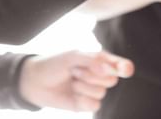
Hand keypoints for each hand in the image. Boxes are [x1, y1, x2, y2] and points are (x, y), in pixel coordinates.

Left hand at [17, 50, 133, 111]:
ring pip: (101, 92)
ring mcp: (93, 90)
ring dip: (83, 86)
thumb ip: (93, 60)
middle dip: (93, 75)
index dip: (124, 67)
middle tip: (76, 70)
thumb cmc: (55, 64)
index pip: (119, 64)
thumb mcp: (74, 56)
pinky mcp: (85, 104)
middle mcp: (99, 76)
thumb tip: (110, 68)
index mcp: (100, 61)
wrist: (35, 81)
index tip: (125, 70)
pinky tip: (72, 94)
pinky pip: (94, 105)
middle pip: (112, 80)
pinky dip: (82, 100)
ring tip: (71, 80)